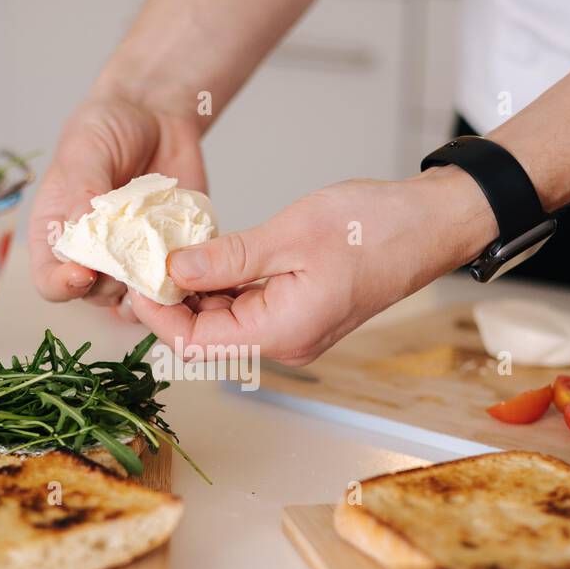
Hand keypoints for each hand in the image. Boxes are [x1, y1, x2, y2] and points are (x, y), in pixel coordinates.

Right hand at [28, 95, 206, 318]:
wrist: (155, 115)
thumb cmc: (106, 128)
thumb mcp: (85, 149)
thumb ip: (83, 188)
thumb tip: (82, 224)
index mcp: (57, 233)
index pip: (50, 281)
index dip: (62, 285)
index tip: (82, 272)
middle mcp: (91, 253)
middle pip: (93, 296)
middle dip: (110, 284)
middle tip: (131, 257)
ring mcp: (131, 257)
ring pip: (134, 297)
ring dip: (146, 289)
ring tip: (159, 259)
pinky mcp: (166, 252)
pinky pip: (172, 281)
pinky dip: (179, 277)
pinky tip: (186, 255)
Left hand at [128, 168, 496, 363]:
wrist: (432, 224)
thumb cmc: (377, 228)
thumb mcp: (290, 233)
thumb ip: (228, 257)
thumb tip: (175, 270)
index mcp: (283, 332)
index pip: (196, 343)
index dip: (158, 314)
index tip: (137, 278)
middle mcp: (286, 343)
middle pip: (206, 336)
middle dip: (171, 301)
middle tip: (147, 257)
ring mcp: (293, 331)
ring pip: (223, 322)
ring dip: (195, 291)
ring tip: (172, 250)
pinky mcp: (298, 313)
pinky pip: (246, 309)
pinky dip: (222, 285)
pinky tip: (208, 254)